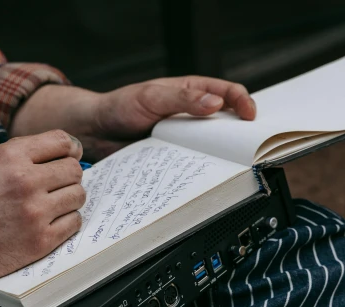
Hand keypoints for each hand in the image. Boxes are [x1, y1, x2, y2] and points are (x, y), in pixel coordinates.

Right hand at [0, 131, 84, 306]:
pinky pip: (73, 224)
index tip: (69, 158)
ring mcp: (35, 211)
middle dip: (69, 177)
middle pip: (75, 170)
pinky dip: (65, 224)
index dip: (70, 151)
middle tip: (58, 186)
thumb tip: (55, 158)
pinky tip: (49, 225)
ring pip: (78, 196)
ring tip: (51, 207)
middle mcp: (26, 180)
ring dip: (68, 201)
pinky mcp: (40, 241)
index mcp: (10, 155)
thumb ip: (17, 159)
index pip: (63, 141)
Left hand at [10, 77, 256, 159]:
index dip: (244, 103)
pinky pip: (193, 164)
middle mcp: (193, 116)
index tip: (249, 118)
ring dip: (220, 157)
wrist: (95, 132)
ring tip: (229, 167)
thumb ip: (182, 99)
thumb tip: (216, 104)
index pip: (229, 93)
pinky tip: (203, 178)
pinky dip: (200, 171)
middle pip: (227, 124)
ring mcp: (184, 138)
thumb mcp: (151, 96)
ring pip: (212, 148)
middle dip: (240, 135)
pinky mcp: (174, 158)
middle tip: (247, 149)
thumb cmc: (120, 106)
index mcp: (193, 92)